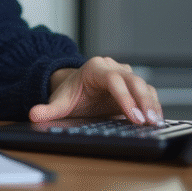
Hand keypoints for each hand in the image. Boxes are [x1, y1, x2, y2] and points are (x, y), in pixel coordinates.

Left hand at [29, 56, 163, 124]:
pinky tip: (158, 120)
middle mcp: (113, 68)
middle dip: (142, 101)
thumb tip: (33, 115)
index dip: (124, 97)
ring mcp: (125, 76)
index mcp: (95, 68)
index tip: (132, 116)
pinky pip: (148, 93)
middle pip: (133, 80)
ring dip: (152, 103)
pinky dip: (154, 105)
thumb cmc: (71, 94)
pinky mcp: (134, 86)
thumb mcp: (59, 102)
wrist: (77, 87)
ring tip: (156, 122)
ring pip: (143, 85)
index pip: (113, 80)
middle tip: (149, 121)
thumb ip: (48, 109)